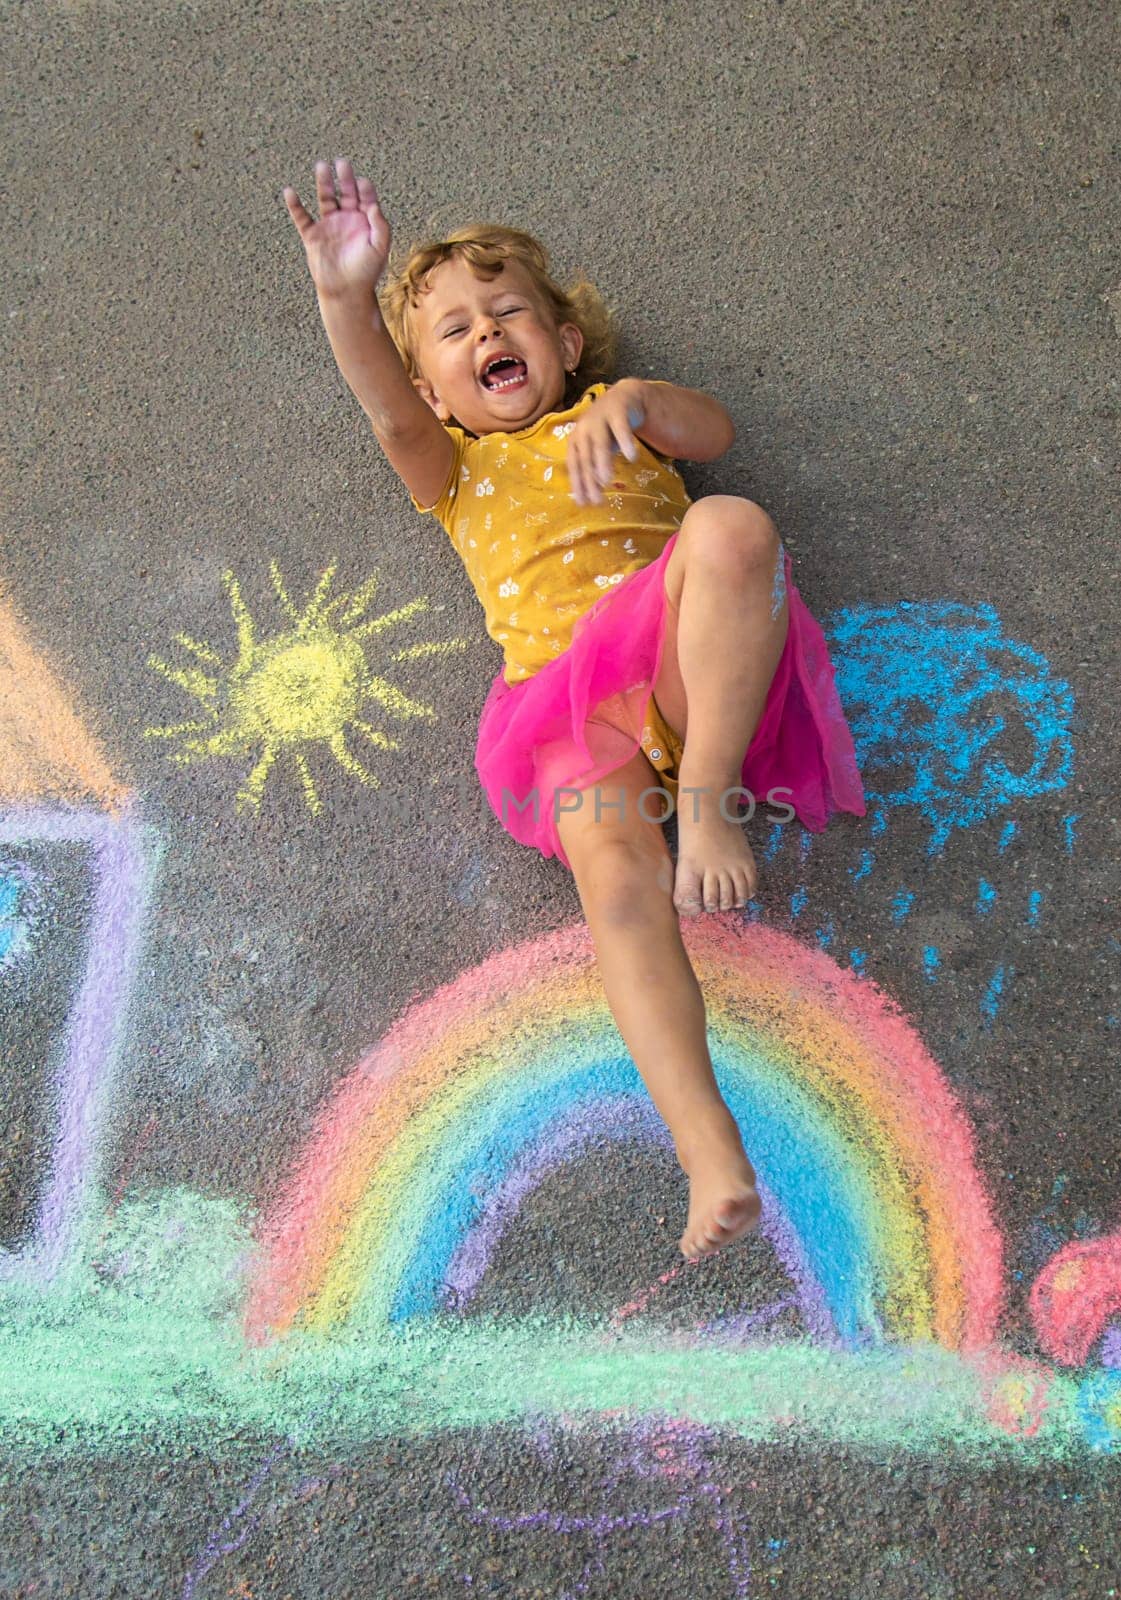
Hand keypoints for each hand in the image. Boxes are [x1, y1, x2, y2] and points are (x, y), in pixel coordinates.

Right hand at [281, 157, 391, 299]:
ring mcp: (329, 226)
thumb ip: (380, 225)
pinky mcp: (313, 236)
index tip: (362, 183)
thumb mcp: (380, 248)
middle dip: (344, 177)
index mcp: (365, 222)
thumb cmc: (366, 273)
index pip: (365, 197)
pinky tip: (290, 192)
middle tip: (342, 163)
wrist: (346, 292)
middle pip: (345, 192)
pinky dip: (295, 205)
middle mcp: (347, 220)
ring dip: (324, 183)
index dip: (364, 188)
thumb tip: (373, 204)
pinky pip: (302, 217)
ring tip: (321, 166)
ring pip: (325, 199)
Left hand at [566, 380, 646, 505]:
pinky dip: (626, 441)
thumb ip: (594, 468)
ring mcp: (599, 418)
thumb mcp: (598, 448)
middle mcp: (584, 428)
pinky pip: (621, 428)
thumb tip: (590, 496)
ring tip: (607, 480)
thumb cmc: (608, 430)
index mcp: (576, 439)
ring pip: (599, 442)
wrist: (624, 398)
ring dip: (602, 462)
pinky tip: (631, 457)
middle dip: (589, 479)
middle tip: (597, 500)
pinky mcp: (617, 410)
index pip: (574, 464)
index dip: (577, 484)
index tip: (583, 503)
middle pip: (585, 456)